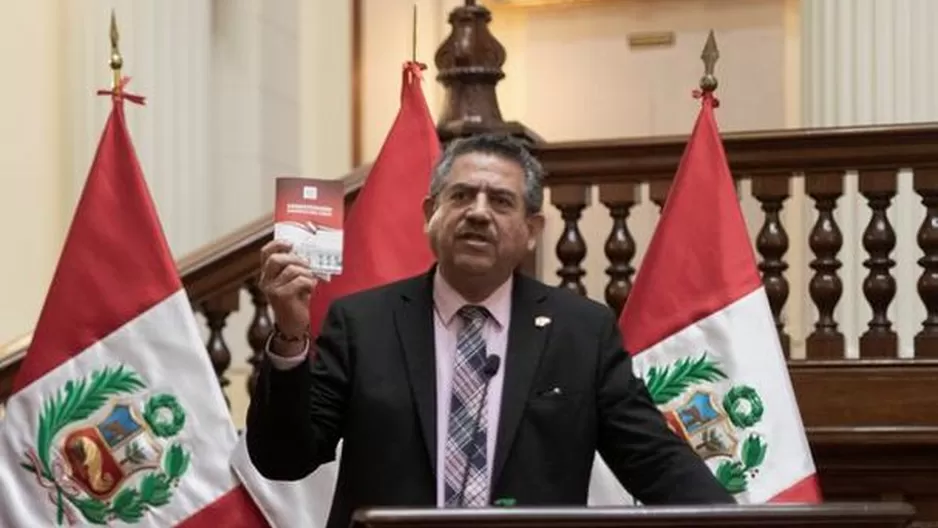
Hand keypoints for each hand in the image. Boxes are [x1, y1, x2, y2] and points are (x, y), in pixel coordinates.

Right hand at [259, 240, 317, 356]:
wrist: (294, 327)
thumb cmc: (297, 302)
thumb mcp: (295, 282)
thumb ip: (296, 268)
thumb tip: (309, 254)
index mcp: (268, 274)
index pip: (266, 253)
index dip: (277, 244)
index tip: (291, 244)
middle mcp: (266, 281)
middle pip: (276, 258)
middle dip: (296, 258)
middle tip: (307, 264)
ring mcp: (271, 289)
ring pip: (291, 269)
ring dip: (306, 272)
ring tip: (312, 280)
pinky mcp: (280, 296)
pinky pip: (298, 280)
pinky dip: (309, 282)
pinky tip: (311, 288)